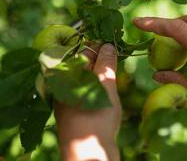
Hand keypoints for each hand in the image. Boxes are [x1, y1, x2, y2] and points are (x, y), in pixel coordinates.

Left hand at [55, 44, 121, 160]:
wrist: (89, 153)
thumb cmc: (95, 115)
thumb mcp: (104, 83)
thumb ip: (106, 62)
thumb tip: (107, 45)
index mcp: (64, 75)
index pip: (82, 50)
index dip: (99, 44)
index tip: (115, 40)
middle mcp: (63, 85)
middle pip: (83, 64)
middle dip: (101, 58)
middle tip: (120, 52)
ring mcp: (69, 98)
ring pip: (87, 78)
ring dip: (102, 72)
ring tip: (118, 69)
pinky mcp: (76, 110)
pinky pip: (87, 91)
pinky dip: (99, 86)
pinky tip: (110, 88)